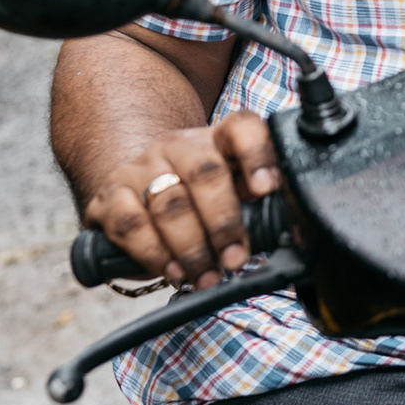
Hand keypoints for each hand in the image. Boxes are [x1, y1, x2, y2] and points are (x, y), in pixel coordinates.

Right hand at [82, 112, 280, 289]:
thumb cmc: (197, 193)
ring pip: (167, 202)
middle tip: (236, 258)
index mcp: (218, 138)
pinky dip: (153, 252)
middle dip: (223, 222)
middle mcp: (179, 146)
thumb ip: (257, 199)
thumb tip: (296, 229)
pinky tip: (172, 270)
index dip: (257, 154)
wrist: (136, 182)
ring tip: (207, 276)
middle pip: (204, 173)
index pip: (241, 128)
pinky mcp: (108, 196)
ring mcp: (141, 168)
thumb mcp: (231, 186)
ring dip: (192, 247)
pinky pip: (130, 223)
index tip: (268, 187)